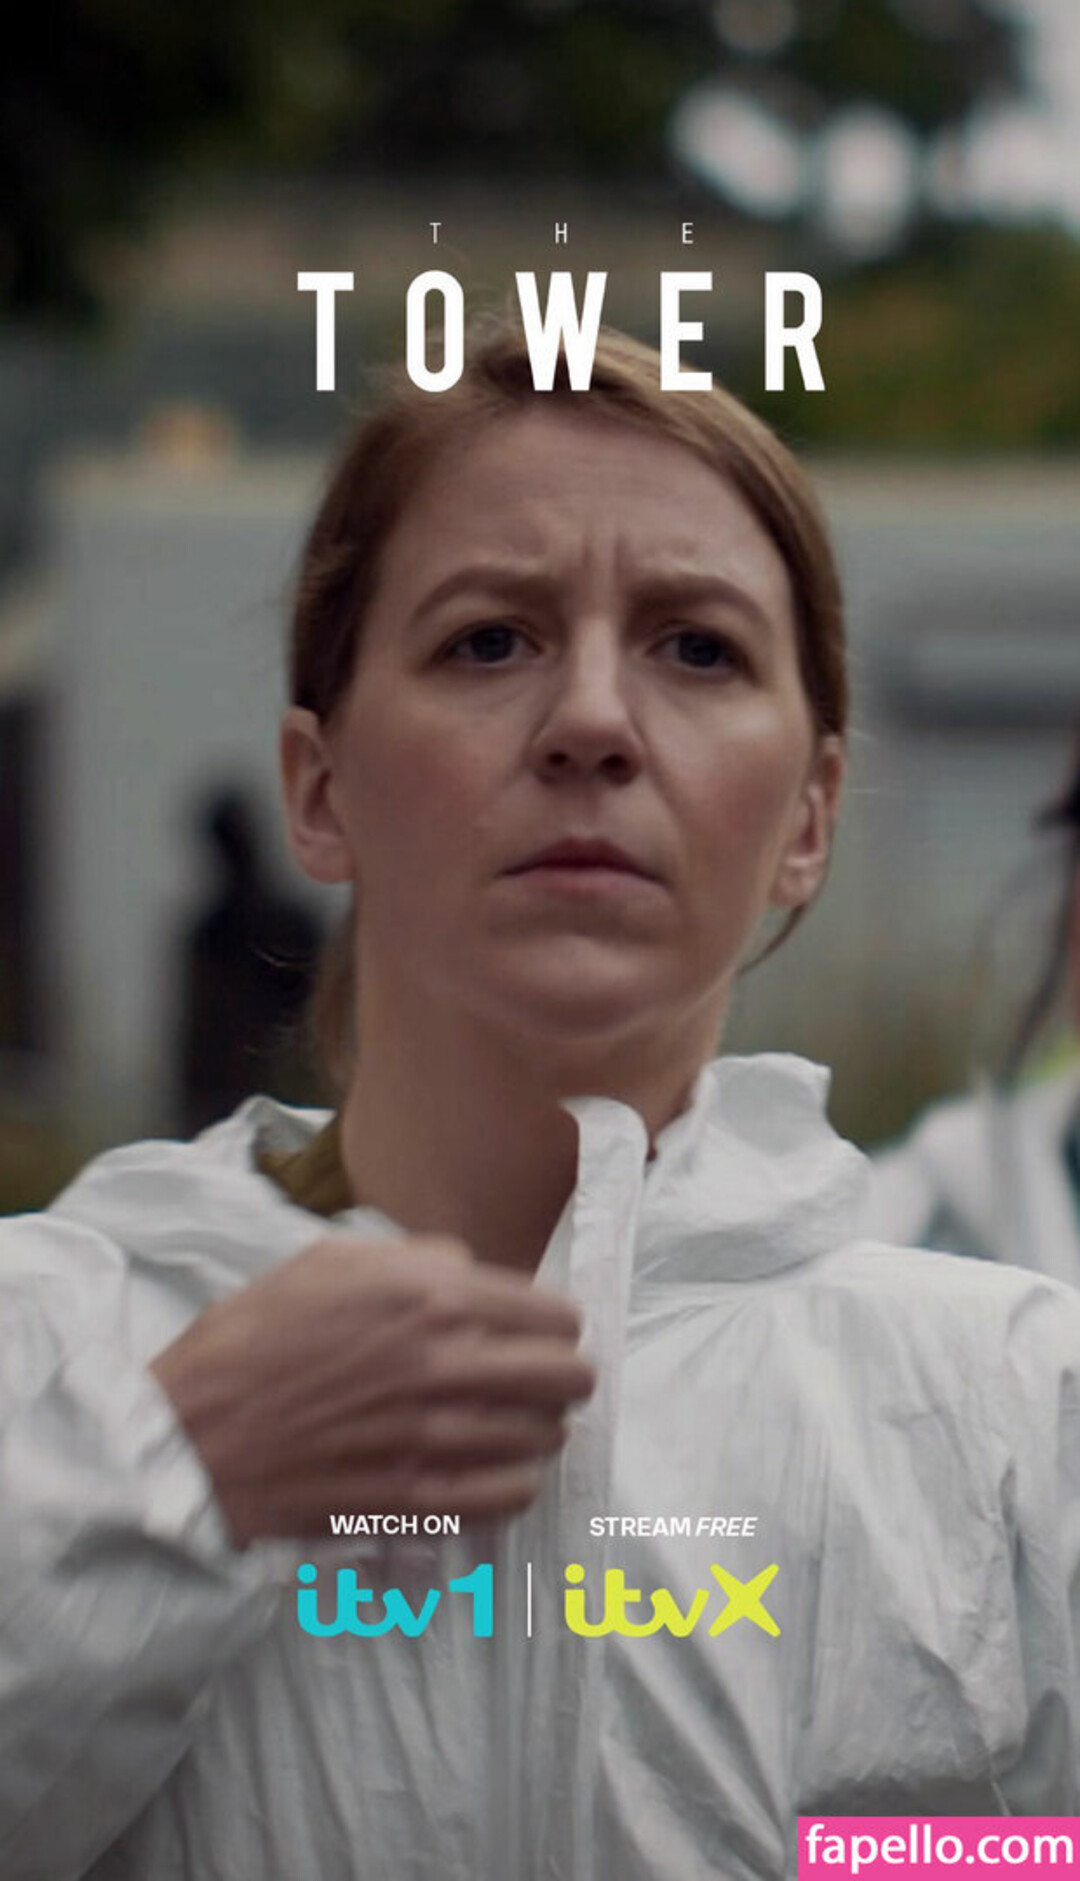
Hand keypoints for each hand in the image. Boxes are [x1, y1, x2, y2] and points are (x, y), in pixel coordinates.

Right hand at [151, 1234, 593, 1545]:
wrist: (189, 1438)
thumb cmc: (250, 1341)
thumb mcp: (326, 1261)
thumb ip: (414, 1257)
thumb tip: (469, 1268)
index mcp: (428, 1298)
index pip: (553, 1315)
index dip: (555, 1324)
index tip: (543, 1333)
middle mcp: (445, 1366)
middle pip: (567, 1378)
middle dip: (563, 1375)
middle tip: (542, 1379)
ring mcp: (434, 1442)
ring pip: (545, 1440)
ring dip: (537, 1430)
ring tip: (512, 1425)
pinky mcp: (416, 1503)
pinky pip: (509, 1499)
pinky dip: (514, 1484)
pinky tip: (493, 1472)